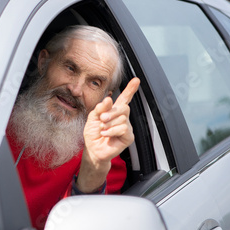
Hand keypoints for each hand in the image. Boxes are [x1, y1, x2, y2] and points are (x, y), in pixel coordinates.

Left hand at [76, 77, 139, 192]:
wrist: (92, 149)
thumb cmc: (93, 134)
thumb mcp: (92, 118)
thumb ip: (100, 108)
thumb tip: (109, 99)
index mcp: (113, 111)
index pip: (124, 99)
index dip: (130, 89)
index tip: (136, 80)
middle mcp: (122, 118)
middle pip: (124, 108)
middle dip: (111, 112)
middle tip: (102, 119)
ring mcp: (126, 127)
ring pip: (122, 119)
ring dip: (109, 124)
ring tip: (103, 130)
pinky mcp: (128, 136)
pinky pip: (123, 128)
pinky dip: (112, 131)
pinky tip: (106, 134)